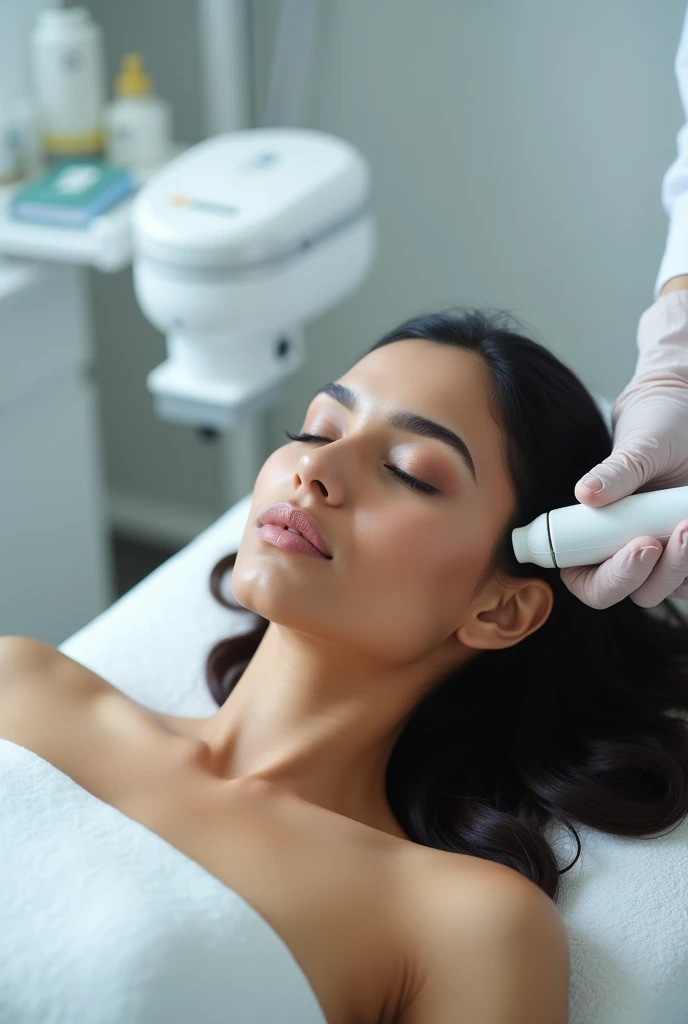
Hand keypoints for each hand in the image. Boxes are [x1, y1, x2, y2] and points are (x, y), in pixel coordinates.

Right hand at [560, 290, 687, 608]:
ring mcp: (663, 557)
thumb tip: (585, 493)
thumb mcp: (639, 445)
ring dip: (685, 566)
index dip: (612, 578)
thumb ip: (615, 471)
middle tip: (681, 534)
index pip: (589, 582)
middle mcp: (624, 553)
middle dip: (661, 573)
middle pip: (638, 592)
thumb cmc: (657, 425)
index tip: (641, 546)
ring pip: (672, 589)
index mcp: (591, 536)